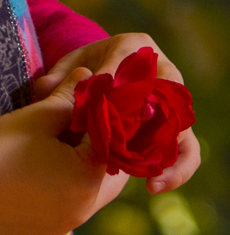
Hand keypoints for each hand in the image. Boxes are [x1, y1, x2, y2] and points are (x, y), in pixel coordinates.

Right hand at [0, 68, 127, 234]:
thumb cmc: (1, 145)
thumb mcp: (40, 116)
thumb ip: (71, 96)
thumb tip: (91, 75)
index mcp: (87, 181)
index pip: (113, 151)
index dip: (106, 128)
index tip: (95, 111)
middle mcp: (81, 212)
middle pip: (105, 182)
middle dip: (98, 155)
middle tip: (81, 131)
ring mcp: (60, 229)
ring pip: (82, 200)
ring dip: (78, 177)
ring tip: (57, 152)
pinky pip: (58, 215)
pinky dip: (56, 197)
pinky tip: (33, 179)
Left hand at [32, 33, 200, 194]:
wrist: (102, 82)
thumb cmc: (83, 72)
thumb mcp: (68, 69)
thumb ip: (56, 78)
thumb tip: (46, 88)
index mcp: (132, 47)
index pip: (126, 61)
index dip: (114, 82)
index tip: (101, 103)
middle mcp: (160, 72)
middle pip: (163, 92)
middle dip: (148, 118)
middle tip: (126, 143)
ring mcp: (172, 102)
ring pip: (180, 126)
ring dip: (167, 152)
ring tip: (148, 180)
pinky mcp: (176, 129)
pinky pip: (186, 150)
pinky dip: (175, 169)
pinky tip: (152, 186)